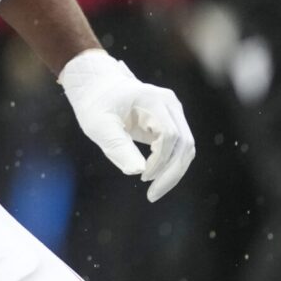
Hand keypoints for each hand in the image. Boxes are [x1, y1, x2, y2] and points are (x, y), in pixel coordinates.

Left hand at [59, 49, 195, 201]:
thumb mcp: (99, 126)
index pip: (169, 135)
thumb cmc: (95, 104)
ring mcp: (172, 112)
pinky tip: (152, 176)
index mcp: (153, 99)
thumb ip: (118, 146)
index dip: (159, 160)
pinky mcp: (170, 121)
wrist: (95, 85)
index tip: (143, 177)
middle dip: (171, 172)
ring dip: (173, 171)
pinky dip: (169, 164)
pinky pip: (178, 147)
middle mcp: (169, 104)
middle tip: (152, 195)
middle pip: (184, 143)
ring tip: (153, 191)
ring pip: (186, 147)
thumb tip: (137, 171)